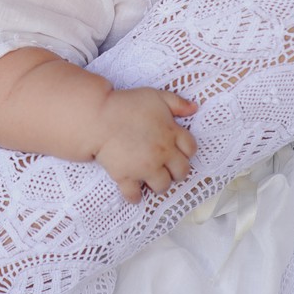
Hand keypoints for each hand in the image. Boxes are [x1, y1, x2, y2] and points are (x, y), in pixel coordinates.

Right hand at [90, 87, 197, 203]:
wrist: (99, 117)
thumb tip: (194, 108)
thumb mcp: (156, 96)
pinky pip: (134, 194)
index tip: (180, 152)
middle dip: (177, 172)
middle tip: (169, 169)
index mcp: (171, 134)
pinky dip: (135, 196)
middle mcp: (162, 153)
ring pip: (162, 186)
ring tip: (152, 180)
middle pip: (181, 171)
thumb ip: (177, 102)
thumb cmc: (127, 104)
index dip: (187, 151)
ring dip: (159, 184)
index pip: (190, 148)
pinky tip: (135, 194)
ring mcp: (145, 167)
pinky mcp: (126, 176)